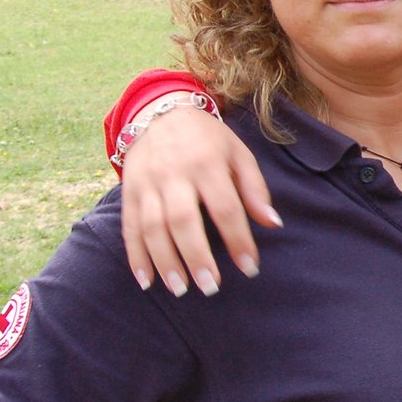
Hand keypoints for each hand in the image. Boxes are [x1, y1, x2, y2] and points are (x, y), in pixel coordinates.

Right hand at [120, 98, 277, 295]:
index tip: (250, 268)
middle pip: (183, 221)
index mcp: (208, 165)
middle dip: (197, 258)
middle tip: (211, 288)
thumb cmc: (208, 140)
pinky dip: (135, 257)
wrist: (160, 111)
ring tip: (181, 289)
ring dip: (165, 262)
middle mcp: (175, 175)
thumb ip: (254, 189)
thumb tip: (272, 223)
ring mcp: (147, 184)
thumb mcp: (239, 154)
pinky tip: (146, 281)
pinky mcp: (128, 192)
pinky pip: (129, 228)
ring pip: (152, 228)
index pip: (225, 208)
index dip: (238, 240)